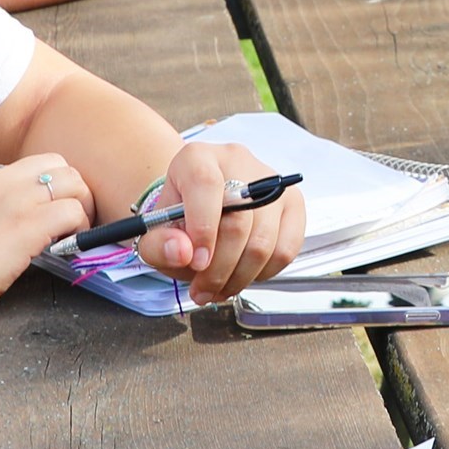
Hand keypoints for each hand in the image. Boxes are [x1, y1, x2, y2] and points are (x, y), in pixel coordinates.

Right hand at [0, 155, 96, 334]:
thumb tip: (12, 227)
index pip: (24, 168)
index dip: (43, 189)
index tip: (47, 211)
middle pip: (55, 164)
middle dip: (70, 188)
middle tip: (72, 218)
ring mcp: (13, 199)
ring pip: (72, 181)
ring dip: (81, 205)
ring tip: (76, 231)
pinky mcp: (29, 224)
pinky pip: (73, 211)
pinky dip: (81, 227)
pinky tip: (72, 245)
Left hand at [133, 140, 309, 303]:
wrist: (200, 209)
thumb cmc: (179, 220)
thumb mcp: (155, 232)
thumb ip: (159, 245)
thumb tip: (182, 253)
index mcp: (197, 158)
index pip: (205, 185)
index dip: (202, 228)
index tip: (196, 262)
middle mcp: (238, 161)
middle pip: (238, 222)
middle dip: (218, 269)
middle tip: (202, 291)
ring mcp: (271, 181)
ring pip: (263, 241)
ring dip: (239, 277)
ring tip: (218, 289)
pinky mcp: (293, 203)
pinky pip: (286, 249)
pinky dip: (263, 273)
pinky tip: (242, 276)